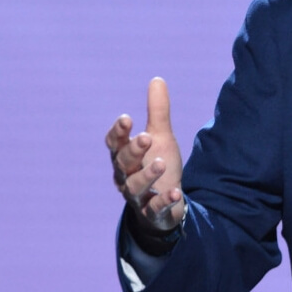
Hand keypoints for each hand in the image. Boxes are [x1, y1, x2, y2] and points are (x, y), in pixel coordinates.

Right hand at [105, 77, 185, 232]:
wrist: (166, 202)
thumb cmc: (157, 163)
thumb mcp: (161, 136)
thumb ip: (158, 111)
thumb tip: (157, 79)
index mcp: (125, 156)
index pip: (115, 143)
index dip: (118, 132)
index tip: (127, 118)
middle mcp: (126, 175)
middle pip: (123, 162)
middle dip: (133, 150)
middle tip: (146, 137)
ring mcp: (139, 195)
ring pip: (135, 186)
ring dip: (147, 174)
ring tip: (161, 163)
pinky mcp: (153, 211)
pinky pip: (155, 208)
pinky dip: (165, 201)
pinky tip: (176, 193)